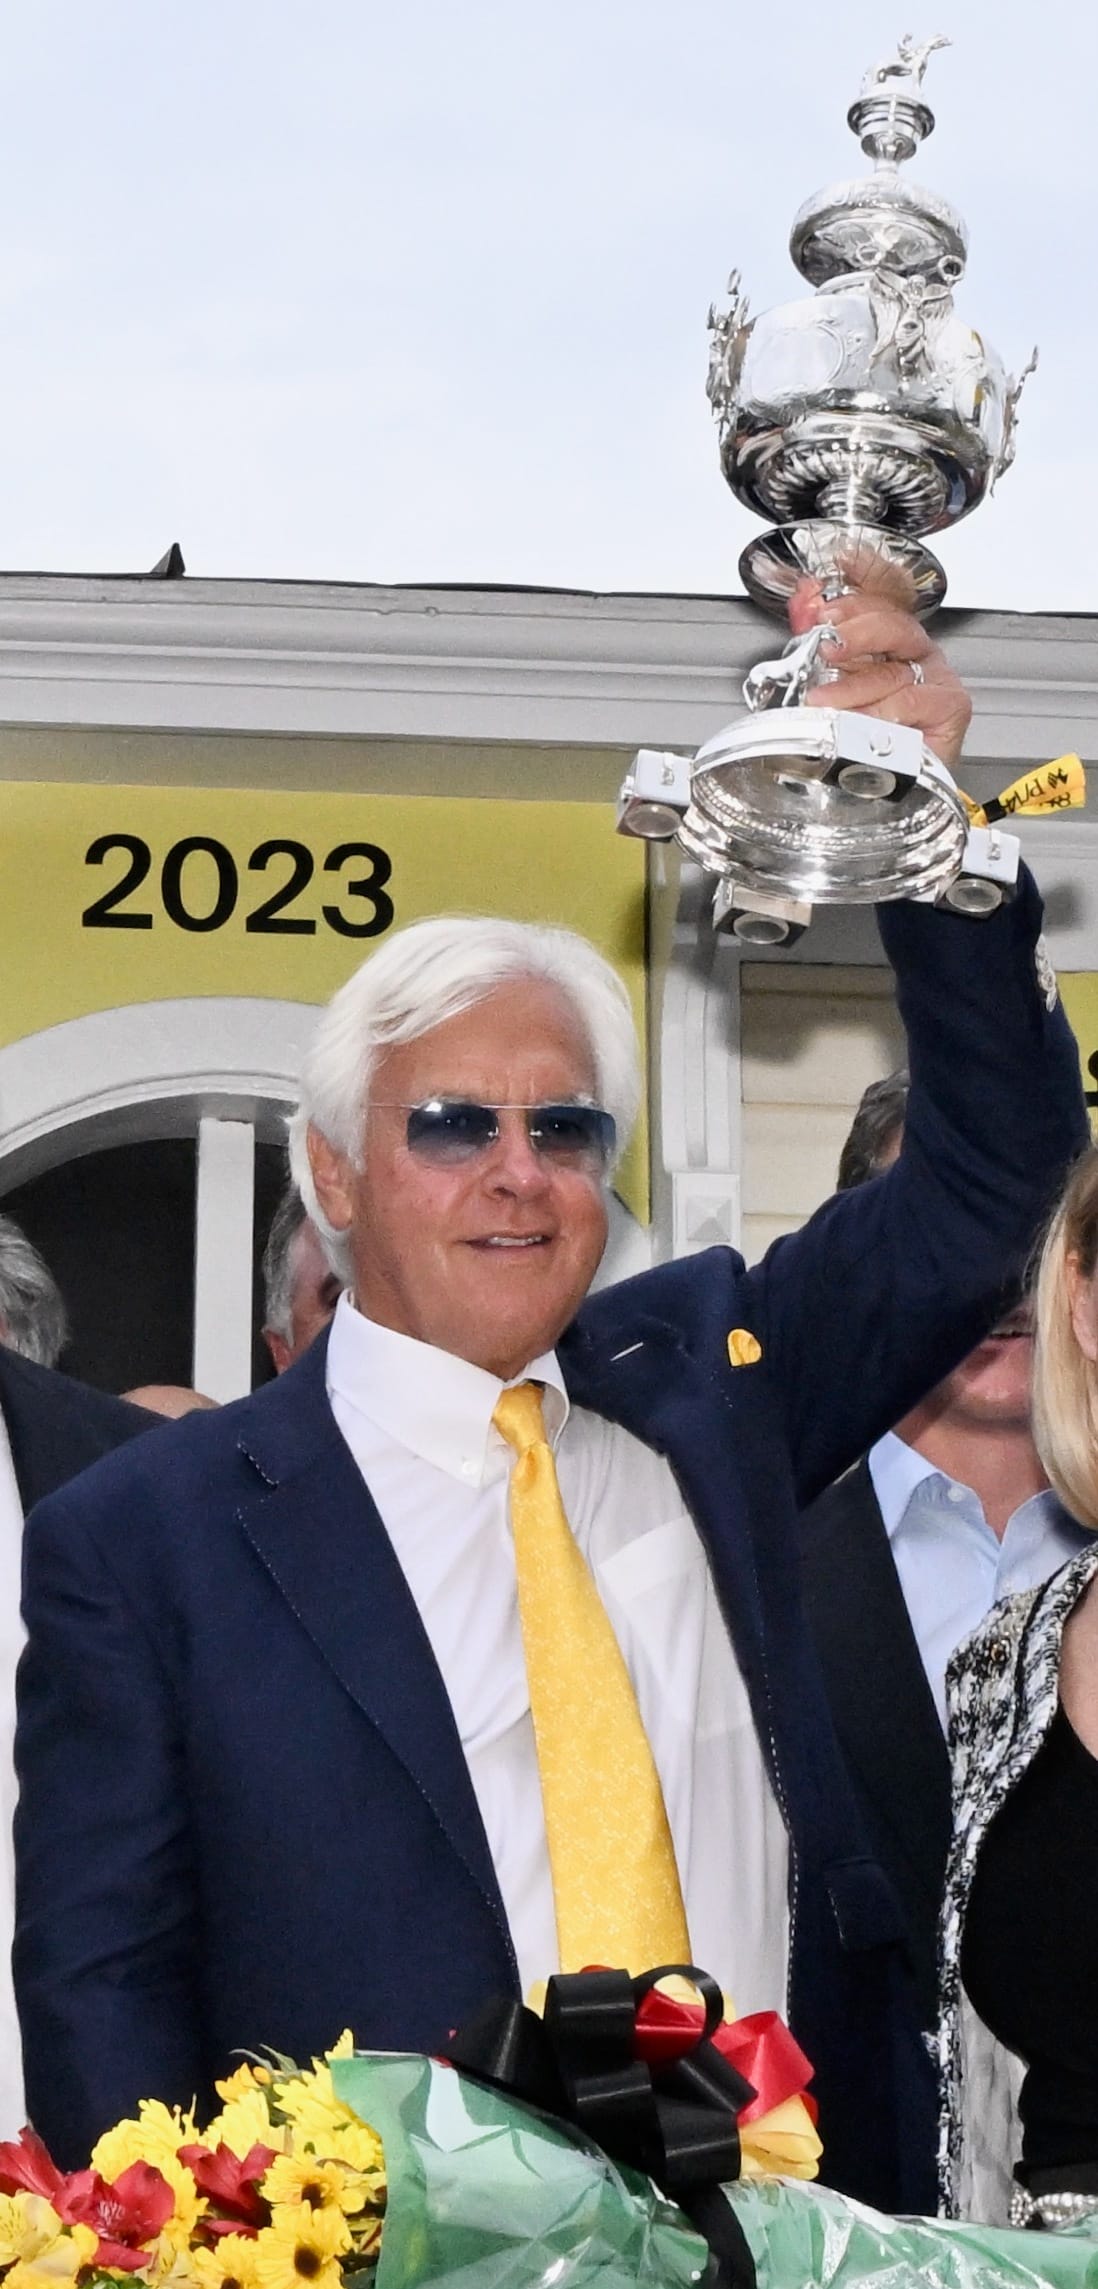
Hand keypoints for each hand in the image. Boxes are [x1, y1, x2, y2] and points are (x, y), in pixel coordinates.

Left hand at [786, 554, 972, 773]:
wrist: (895, 790)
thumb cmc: (867, 742)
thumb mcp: (831, 688)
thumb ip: (816, 647)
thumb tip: (801, 608)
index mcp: (888, 640)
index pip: (879, 595)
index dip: (863, 573)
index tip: (841, 561)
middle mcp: (914, 653)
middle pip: (892, 623)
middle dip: (855, 628)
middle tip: (827, 639)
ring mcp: (936, 677)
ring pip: (894, 668)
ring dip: (852, 688)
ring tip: (822, 703)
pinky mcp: (951, 707)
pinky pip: (913, 700)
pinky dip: (884, 713)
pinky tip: (865, 723)